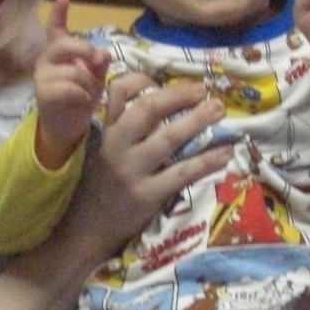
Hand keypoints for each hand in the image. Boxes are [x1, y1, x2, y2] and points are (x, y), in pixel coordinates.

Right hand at [33, 0, 109, 167]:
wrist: (67, 128)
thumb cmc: (80, 99)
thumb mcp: (95, 78)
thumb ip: (99, 63)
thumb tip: (104, 52)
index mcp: (59, 52)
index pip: (56, 28)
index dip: (59, 12)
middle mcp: (46, 60)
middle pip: (64, 44)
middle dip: (84, 50)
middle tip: (97, 61)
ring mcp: (42, 76)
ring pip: (72, 70)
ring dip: (87, 82)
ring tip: (88, 93)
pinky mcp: (43, 92)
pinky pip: (68, 87)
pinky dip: (80, 94)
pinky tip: (82, 100)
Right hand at [59, 70, 228, 265]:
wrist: (84, 230)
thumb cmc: (96, 188)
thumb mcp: (98, 151)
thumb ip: (119, 130)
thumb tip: (156, 106)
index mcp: (106, 132)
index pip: (117, 92)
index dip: (141, 80)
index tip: (162, 79)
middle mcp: (117, 146)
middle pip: (147, 109)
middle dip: (178, 95)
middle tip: (203, 91)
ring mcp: (132, 171)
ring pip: (168, 138)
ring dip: (197, 121)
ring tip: (219, 110)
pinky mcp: (146, 195)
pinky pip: (182, 173)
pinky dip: (206, 161)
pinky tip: (225, 153)